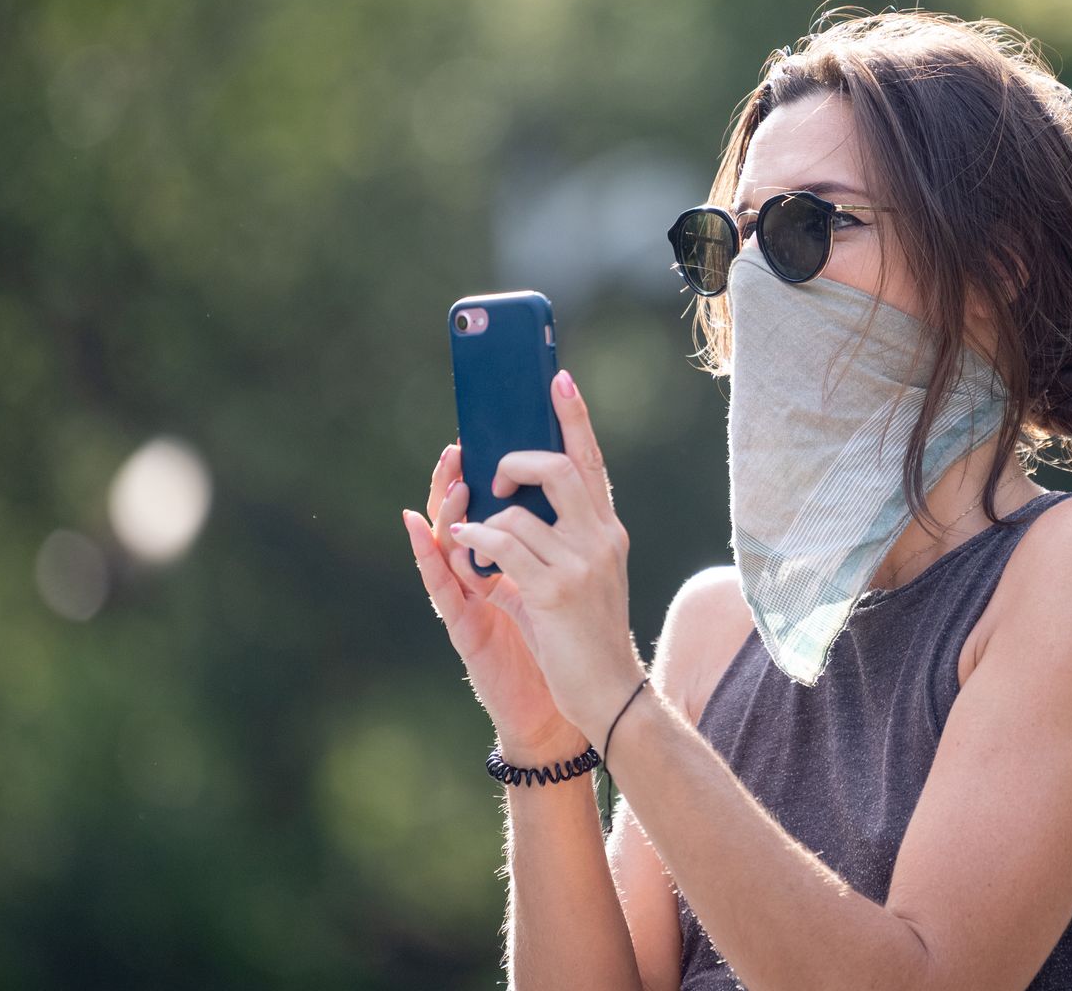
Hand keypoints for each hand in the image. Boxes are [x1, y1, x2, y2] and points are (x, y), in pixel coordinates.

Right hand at [401, 441, 584, 761]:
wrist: (576, 700)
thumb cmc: (570, 638)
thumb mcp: (568, 577)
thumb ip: (556, 537)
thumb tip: (573, 477)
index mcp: (513, 557)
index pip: (492, 502)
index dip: (487, 465)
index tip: (487, 426)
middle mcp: (486, 571)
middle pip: (461, 514)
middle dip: (458, 477)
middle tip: (461, 448)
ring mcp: (471, 598)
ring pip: (446, 542)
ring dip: (446, 507)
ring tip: (452, 480)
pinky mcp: (466, 627)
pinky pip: (440, 585)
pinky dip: (426, 554)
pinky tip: (416, 527)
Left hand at [448, 369, 647, 748]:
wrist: (606, 691)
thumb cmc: (584, 634)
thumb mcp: (583, 574)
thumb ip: (560, 535)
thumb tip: (515, 497)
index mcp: (607, 530)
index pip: (591, 461)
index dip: (574, 418)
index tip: (558, 380)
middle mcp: (600, 538)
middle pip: (557, 467)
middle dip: (514, 462)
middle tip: (494, 480)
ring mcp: (580, 563)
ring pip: (518, 511)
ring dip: (483, 521)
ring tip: (471, 535)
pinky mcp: (555, 591)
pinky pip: (502, 546)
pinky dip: (475, 541)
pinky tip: (464, 544)